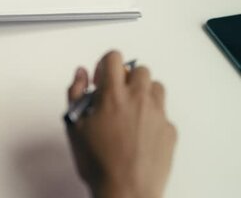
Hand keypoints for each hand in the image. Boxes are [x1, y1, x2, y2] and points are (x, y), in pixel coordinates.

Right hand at [66, 51, 176, 197]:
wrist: (126, 190)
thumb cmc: (98, 163)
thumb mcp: (73, 125)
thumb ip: (75, 93)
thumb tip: (80, 73)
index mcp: (112, 95)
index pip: (113, 58)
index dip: (104, 65)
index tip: (99, 80)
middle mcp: (138, 99)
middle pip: (139, 69)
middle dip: (125, 77)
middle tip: (114, 95)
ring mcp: (157, 114)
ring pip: (155, 87)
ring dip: (142, 92)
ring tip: (129, 110)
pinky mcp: (169, 130)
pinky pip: (163, 112)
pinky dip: (152, 116)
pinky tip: (139, 132)